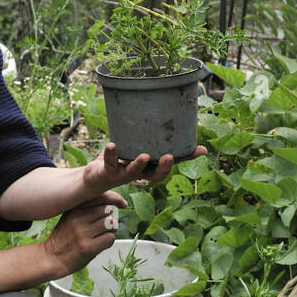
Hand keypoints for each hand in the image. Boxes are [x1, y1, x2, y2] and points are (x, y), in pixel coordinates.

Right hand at [43, 198, 121, 278]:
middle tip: (105, 226)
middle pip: (107, 210)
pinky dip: (108, 241)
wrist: (51, 258)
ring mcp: (83, 232)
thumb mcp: (70, 217)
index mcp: (74, 208)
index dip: (115, 199)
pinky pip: (109, 238)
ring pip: (110, 224)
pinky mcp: (88, 247)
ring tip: (102, 235)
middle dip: (110, 218)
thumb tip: (112, 203)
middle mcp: (78, 218)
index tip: (121, 204)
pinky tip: (100, 244)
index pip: (101, 196)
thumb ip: (86, 208)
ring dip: (111, 230)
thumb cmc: (64, 237)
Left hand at [81, 141, 207, 195]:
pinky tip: (111, 144)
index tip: (200, 150)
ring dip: (139, 164)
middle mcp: (140, 173)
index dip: (187, 158)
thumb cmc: (122, 158)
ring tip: (144, 155)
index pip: (171, 164)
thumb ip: (153, 138)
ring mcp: (124, 174)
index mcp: (150, 167)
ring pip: (133, 172)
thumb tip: (170, 119)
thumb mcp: (139, 147)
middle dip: (163, 168)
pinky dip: (110, 154)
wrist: (96, 176)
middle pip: (155, 176)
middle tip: (170, 157)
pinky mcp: (107, 171)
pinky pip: (109, 162)